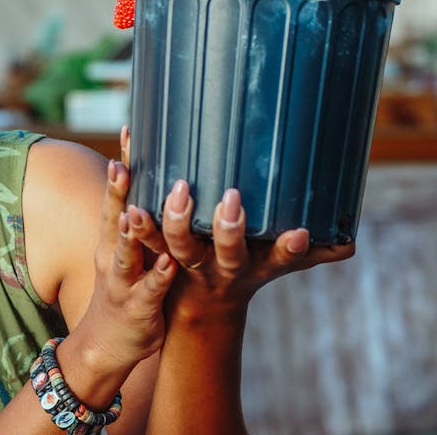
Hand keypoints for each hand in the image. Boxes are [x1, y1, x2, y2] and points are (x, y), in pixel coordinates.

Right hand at [71, 155, 177, 369]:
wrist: (103, 346)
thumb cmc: (125, 291)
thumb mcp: (128, 254)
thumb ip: (143, 224)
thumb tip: (168, 184)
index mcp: (112, 239)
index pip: (116, 195)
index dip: (122, 164)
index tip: (129, 130)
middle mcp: (112, 255)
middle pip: (113, 216)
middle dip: (118, 190)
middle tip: (122, 161)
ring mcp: (123, 281)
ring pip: (126, 252)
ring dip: (132, 231)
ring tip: (136, 209)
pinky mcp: (138, 307)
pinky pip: (150, 290)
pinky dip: (157, 276)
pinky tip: (169, 263)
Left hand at [118, 127, 355, 318]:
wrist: (194, 309)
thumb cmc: (242, 270)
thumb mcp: (275, 265)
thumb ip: (309, 253)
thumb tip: (350, 244)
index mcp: (252, 266)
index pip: (276, 259)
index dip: (286, 249)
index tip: (299, 233)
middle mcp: (219, 265)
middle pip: (224, 251)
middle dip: (230, 229)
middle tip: (232, 200)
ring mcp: (184, 260)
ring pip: (173, 244)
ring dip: (166, 221)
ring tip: (166, 192)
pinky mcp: (152, 249)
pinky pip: (139, 227)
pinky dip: (129, 199)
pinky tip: (122, 163)